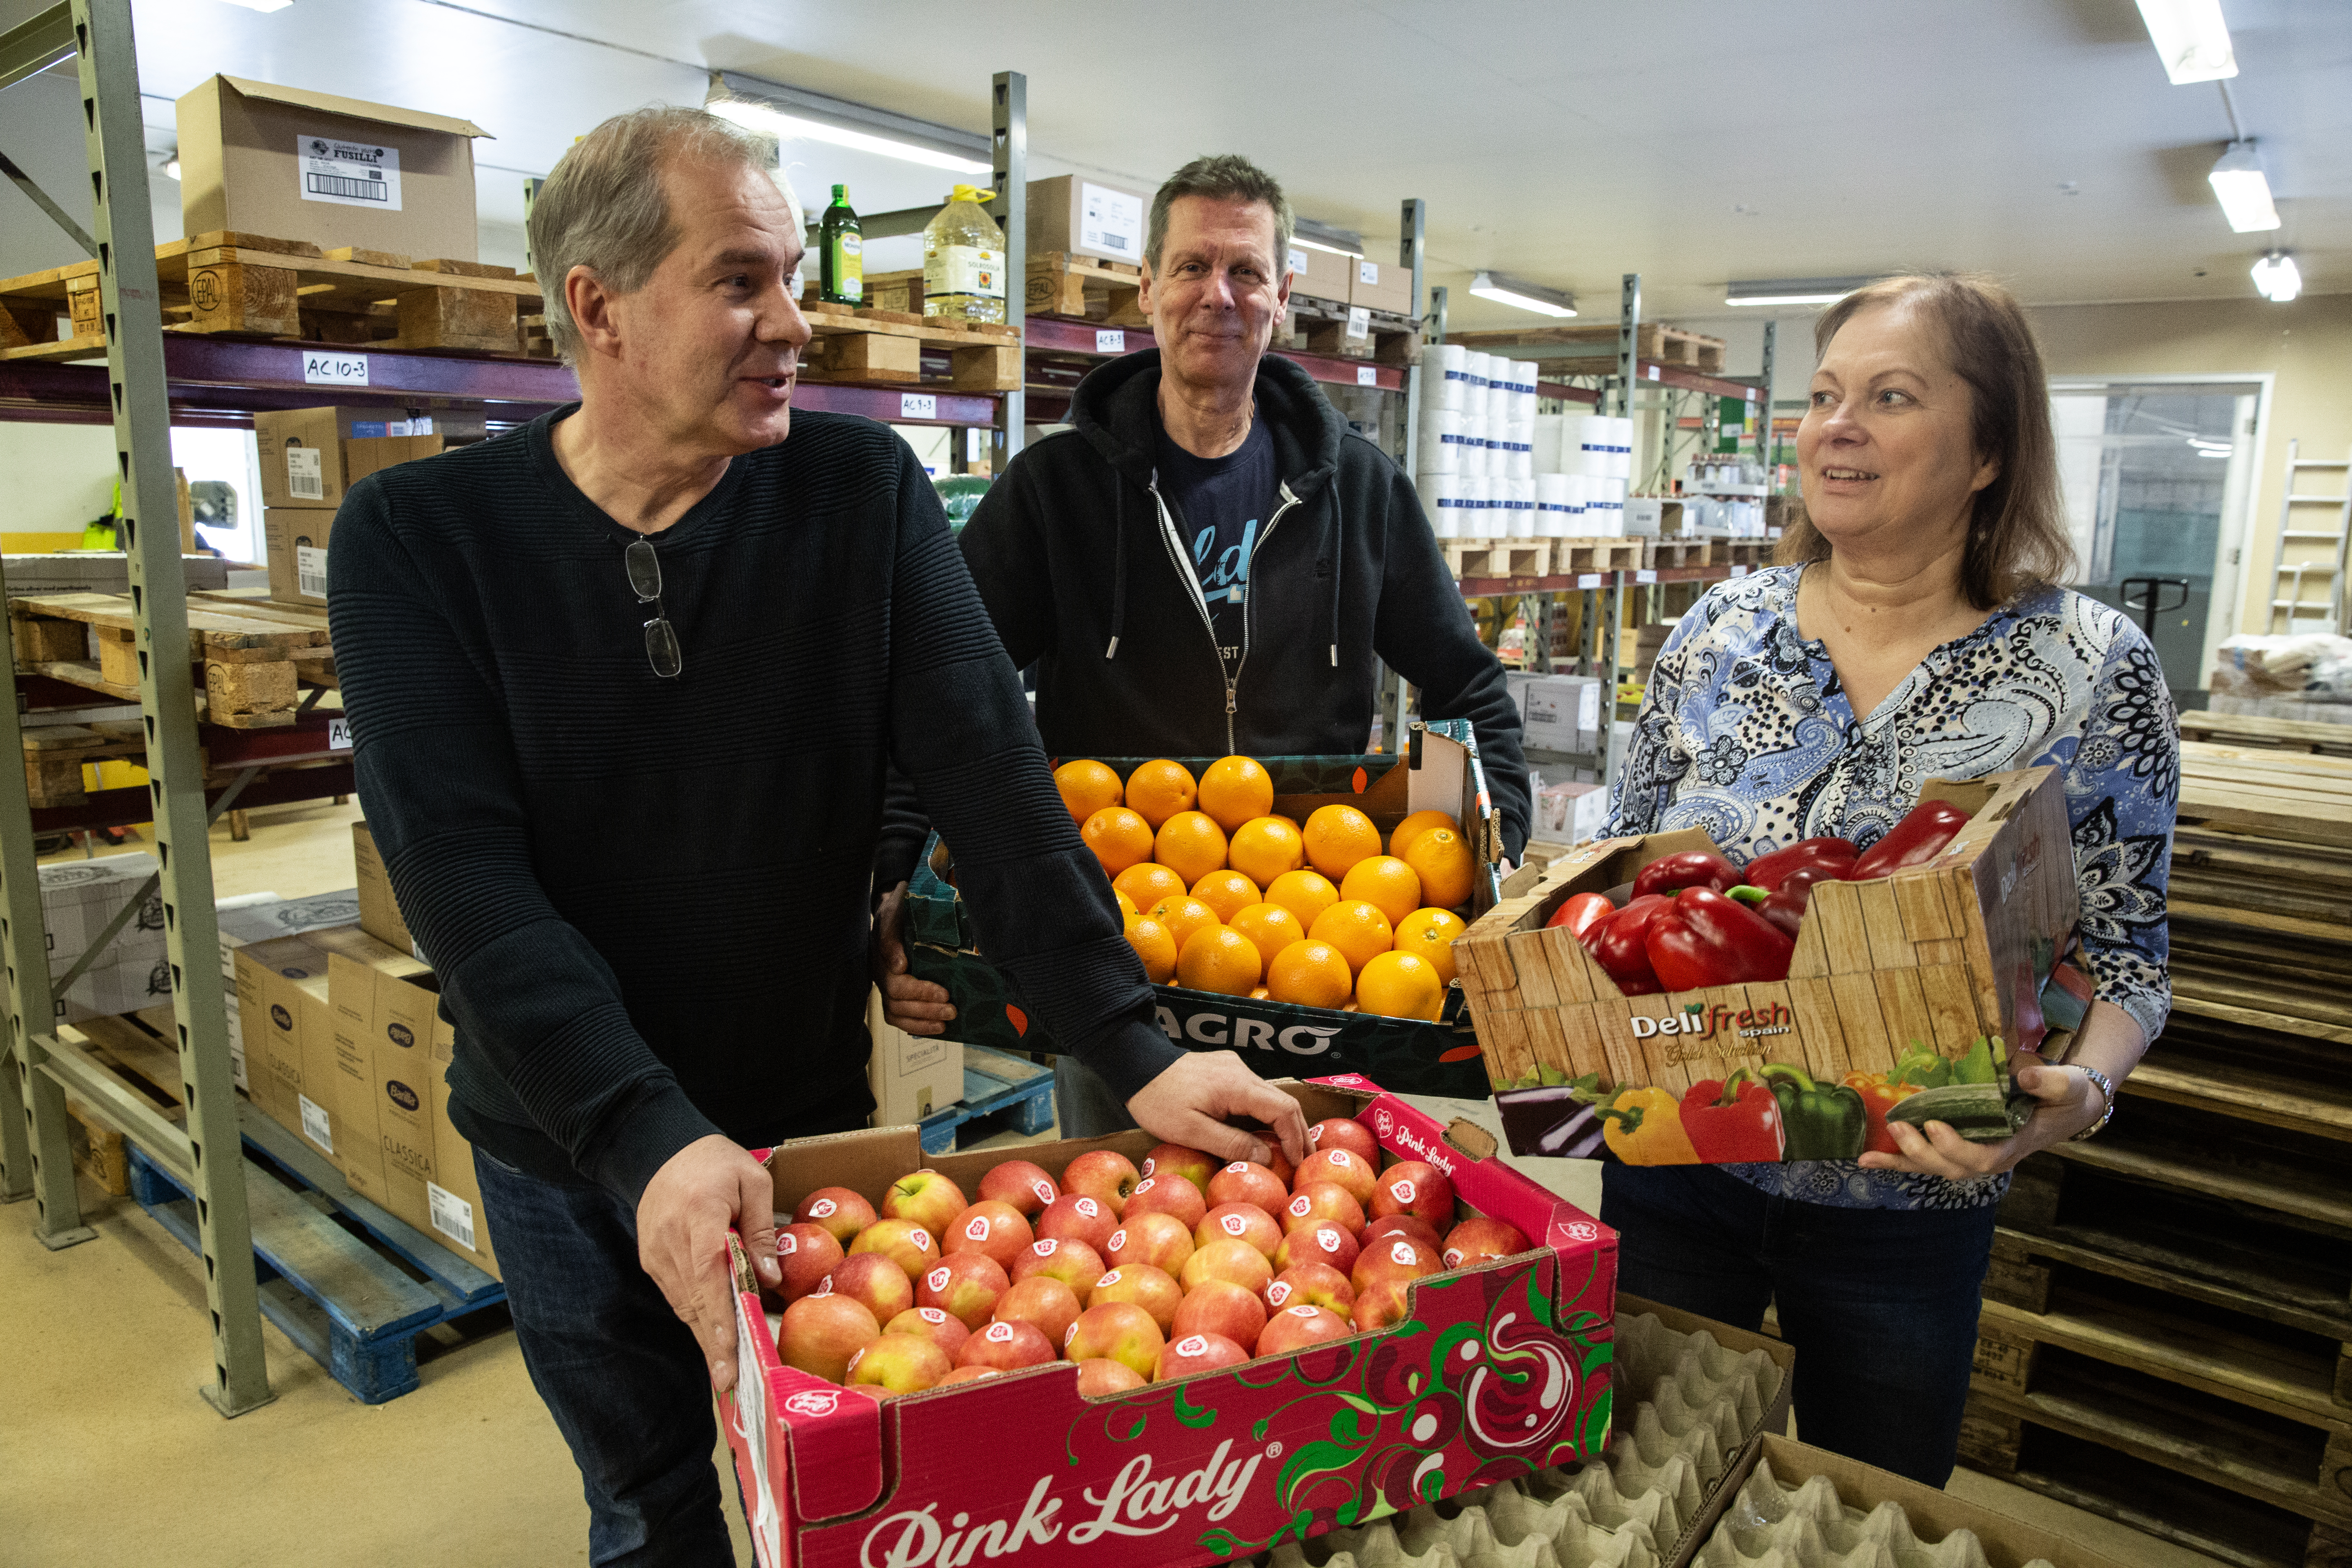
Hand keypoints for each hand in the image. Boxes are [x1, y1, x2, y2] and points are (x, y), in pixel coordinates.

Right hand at [637, 1134, 779, 1394]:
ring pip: (684, 1304)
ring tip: (726, 1371)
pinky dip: (696, 1316)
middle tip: (730, 1385)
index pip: (709, 1279)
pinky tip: (713, 1336)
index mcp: (699, 1218)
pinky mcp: (651, 1260)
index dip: (720, 1321)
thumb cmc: (715, 1162)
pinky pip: (677, 1294)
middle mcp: (671, 1243)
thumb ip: (762, 1230)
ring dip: (705, 1336)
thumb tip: (769, 1279)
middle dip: (713, 1346)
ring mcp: (656, 1255)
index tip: (731, 1356)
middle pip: (694, 1303)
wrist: (660, 1149)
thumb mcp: (753, 1181)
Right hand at [873, 880, 953, 1035]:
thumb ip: (893, 936)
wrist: (897, 910)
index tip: (943, 992)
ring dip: (922, 1020)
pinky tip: (937, 1028)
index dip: (919, 989)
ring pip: (896, 1011)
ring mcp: (886, 985)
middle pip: (897, 997)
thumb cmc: (900, 910)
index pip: (895, 979)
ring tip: (946, 1021)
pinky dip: (917, 1026)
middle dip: (926, 1005)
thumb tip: (899, 966)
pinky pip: (899, 1018)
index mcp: (882, 953)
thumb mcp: (897, 911)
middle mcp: (881, 972)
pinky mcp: (894, 995)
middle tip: (951, 1007)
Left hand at [1126, 1050, 1310, 1167]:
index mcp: (1238, 1086)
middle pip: (1283, 1102)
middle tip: (1304, 1161)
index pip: (1283, 1110)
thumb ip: (1231, 1144)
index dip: (1295, 1138)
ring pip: (1271, 1097)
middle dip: (1297, 1133)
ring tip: (1289, 1152)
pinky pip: (1255, 1093)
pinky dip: (1266, 1114)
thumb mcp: (1191, 1131)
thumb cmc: (1158, 1101)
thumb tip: (1266, 1158)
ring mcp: (1235, 1068)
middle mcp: (1243, 1072)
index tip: (1297, 1162)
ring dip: (1282, 1124)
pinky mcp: (1226, 1069)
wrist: (1135, 1064)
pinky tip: (1263, 1132)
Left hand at [1856, 1061, 2101, 1180]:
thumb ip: (2049, 1082)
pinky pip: (1926, 1159)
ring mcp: (1972, 1156)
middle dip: (1922, 1151)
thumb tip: (2024, 1075)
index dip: (1956, 1146)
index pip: (1982, 1157)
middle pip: (1951, 1167)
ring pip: (1934, 1167)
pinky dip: (1897, 1160)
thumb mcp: (2066, 1086)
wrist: (2067, 1108)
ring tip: (1868, 1155)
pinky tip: (1869, 1158)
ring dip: (1901, 1160)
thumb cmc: (2065, 1096)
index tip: (1935, 1125)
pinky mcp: (1958, 1148)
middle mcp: (1990, 1158)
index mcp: (2013, 1147)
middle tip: (1898, 1126)